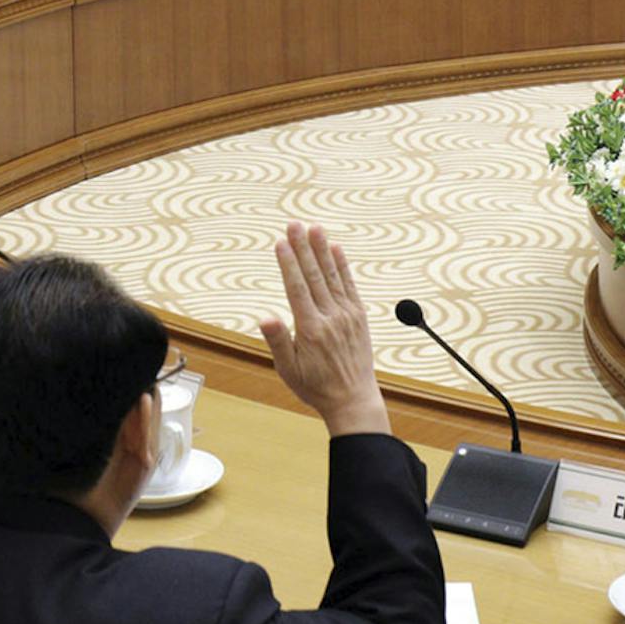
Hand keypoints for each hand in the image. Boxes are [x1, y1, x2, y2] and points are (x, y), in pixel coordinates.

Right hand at [259, 223, 390, 437]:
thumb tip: (265, 317)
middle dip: (302, 248)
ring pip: (332, 276)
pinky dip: (343, 266)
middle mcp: (331, 318)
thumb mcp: (288, 370)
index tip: (281, 242)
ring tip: (313, 228)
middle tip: (293, 224)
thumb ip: (277, 341)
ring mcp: (347, 316)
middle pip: (314, 275)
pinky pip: (349, 286)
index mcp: (311, 329)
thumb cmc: (316, 386)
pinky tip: (336, 249)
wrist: (353, 399)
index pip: (297, 288)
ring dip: (321, 250)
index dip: (288, 263)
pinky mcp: (359, 317)